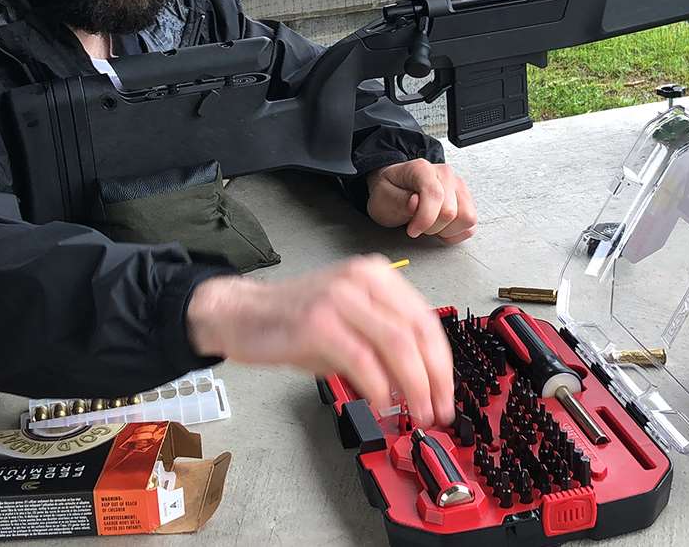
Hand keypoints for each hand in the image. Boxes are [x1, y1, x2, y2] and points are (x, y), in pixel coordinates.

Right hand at [186, 255, 454, 427]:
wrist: (241, 314)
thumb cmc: (297, 322)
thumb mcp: (351, 326)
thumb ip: (386, 348)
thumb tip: (422, 385)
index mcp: (377, 276)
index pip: (426, 320)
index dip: (442, 363)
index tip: (446, 393)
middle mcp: (362, 280)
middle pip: (417, 333)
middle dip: (434, 379)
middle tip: (437, 411)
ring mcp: (339, 299)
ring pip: (396, 346)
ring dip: (413, 387)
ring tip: (415, 413)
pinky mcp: (317, 323)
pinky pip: (362, 360)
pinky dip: (378, 389)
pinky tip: (381, 406)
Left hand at [365, 159, 476, 243]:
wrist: (396, 189)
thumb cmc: (390, 192)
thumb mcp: (384, 198)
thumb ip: (399, 201)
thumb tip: (415, 203)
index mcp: (423, 169)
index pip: (435, 195)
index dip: (425, 219)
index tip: (412, 230)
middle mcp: (445, 175)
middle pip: (450, 211)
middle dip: (431, 227)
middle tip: (417, 225)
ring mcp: (459, 188)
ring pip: (467, 218)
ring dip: (446, 230)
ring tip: (430, 225)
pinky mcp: (466, 201)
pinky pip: (471, 225)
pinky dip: (455, 233)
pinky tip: (440, 228)